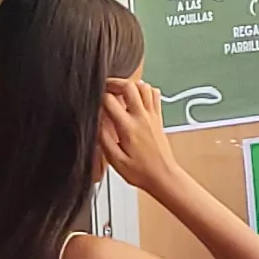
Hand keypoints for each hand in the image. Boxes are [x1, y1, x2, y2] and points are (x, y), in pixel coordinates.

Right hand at [96, 77, 179, 191]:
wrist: (163, 176)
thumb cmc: (142, 172)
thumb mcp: (115, 161)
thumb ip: (104, 140)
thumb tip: (96, 124)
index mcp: (128, 128)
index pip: (110, 100)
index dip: (98, 97)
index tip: (94, 102)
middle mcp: (141, 118)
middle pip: (129, 86)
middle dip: (114, 82)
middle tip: (105, 87)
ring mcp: (152, 116)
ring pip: (144, 86)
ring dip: (130, 85)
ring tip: (120, 91)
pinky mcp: (158, 118)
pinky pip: (154, 95)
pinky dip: (145, 90)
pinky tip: (136, 98)